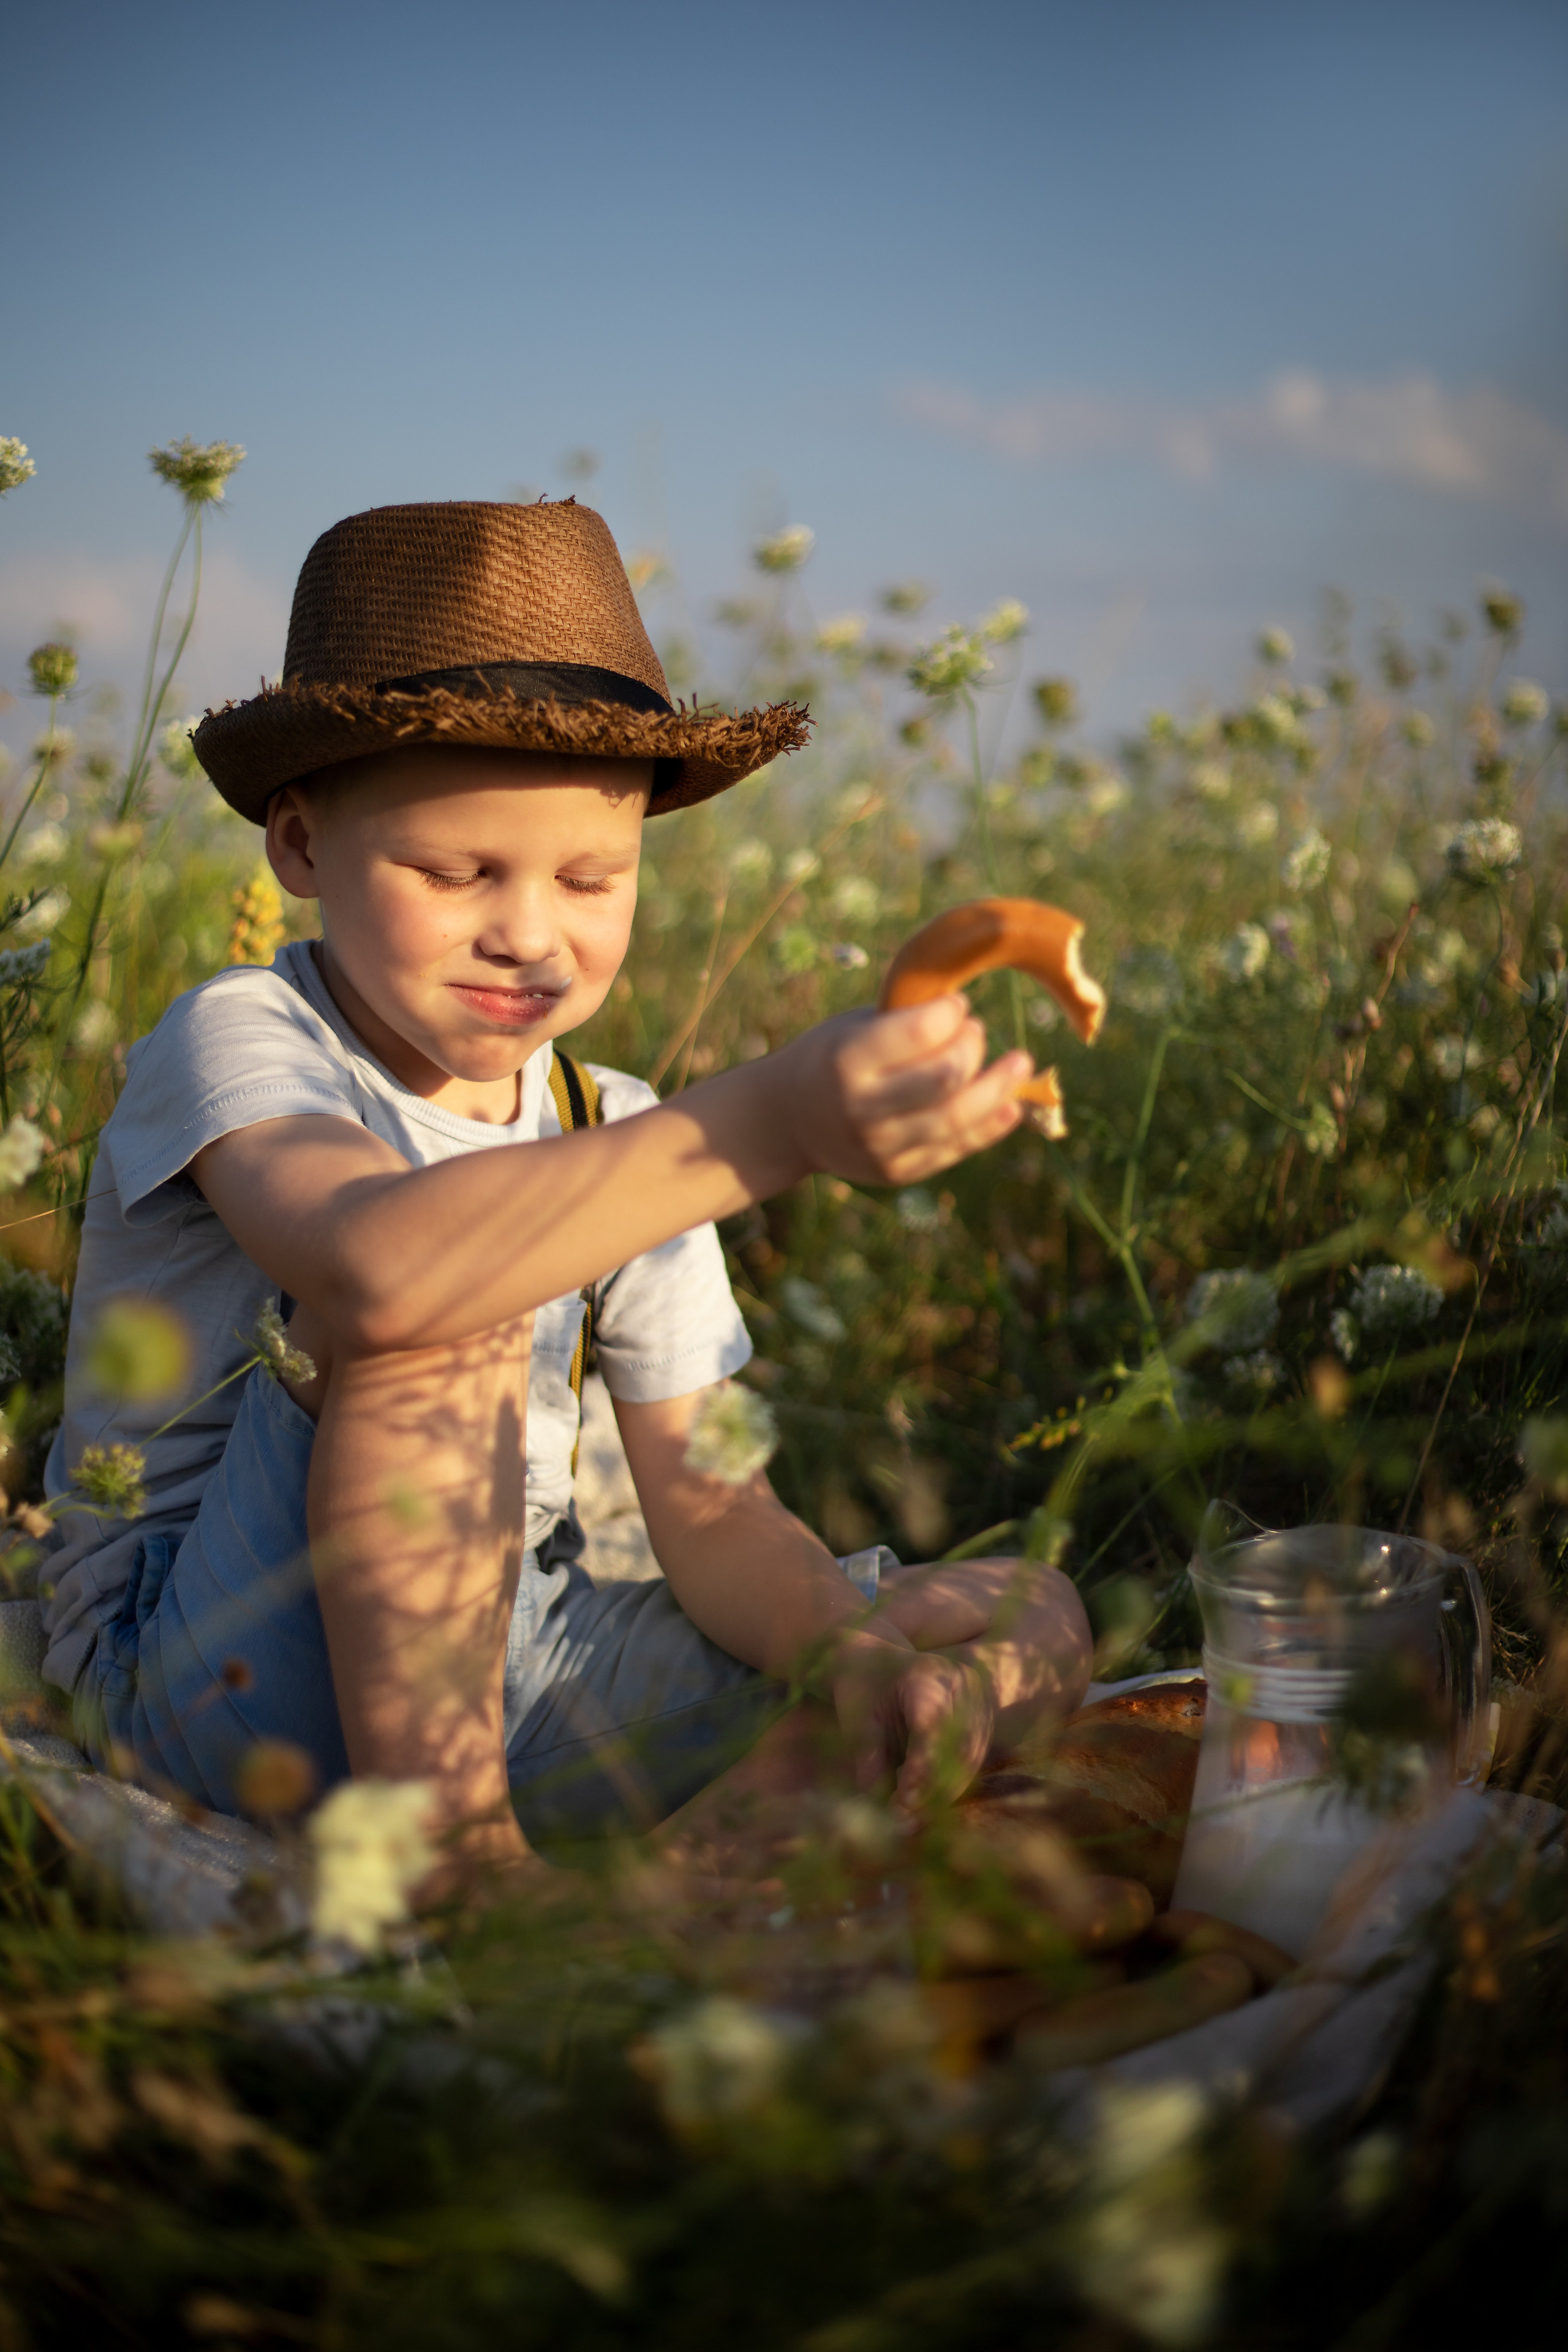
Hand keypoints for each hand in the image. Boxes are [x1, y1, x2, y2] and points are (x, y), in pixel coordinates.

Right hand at [775, 998, 1033, 1189]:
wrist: (787, 1121)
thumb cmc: (831, 1058)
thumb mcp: (852, 1028)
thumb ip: (903, 1023)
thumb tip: (972, 1015)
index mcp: (847, 1060)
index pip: (920, 1032)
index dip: (951, 1013)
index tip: (957, 1005)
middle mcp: (863, 1107)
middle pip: (946, 1077)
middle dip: (973, 1047)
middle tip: (977, 1032)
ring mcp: (881, 1146)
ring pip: (958, 1118)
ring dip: (999, 1086)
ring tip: (1021, 1063)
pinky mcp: (898, 1172)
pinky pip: (956, 1148)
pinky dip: (991, 1125)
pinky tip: (1011, 1103)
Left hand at [829, 1631, 996, 1818]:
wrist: (878, 1663)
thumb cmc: (864, 1687)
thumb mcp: (859, 1718)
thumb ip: (870, 1757)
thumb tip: (879, 1805)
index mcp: (928, 1674)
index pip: (933, 1726)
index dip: (921, 1768)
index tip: (901, 1802)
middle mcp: (962, 1686)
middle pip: (958, 1747)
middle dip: (932, 1791)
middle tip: (902, 1822)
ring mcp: (978, 1704)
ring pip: (969, 1761)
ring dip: (941, 1796)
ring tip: (909, 1821)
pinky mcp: (982, 1725)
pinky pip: (971, 1764)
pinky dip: (948, 1788)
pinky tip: (923, 1807)